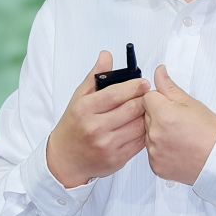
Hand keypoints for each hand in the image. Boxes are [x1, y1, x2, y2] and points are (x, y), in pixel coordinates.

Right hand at [46, 51, 150, 187]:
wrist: (66, 159)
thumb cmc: (73, 126)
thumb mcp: (79, 98)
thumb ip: (94, 76)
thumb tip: (106, 56)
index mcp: (85, 109)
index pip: (114, 94)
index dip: (133, 86)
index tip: (143, 82)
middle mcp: (95, 128)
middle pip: (131, 109)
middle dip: (144, 99)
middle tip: (149, 94)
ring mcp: (107, 145)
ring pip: (139, 126)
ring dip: (147, 116)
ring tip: (148, 109)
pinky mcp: (117, 158)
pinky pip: (140, 142)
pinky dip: (146, 132)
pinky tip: (143, 125)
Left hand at [142, 65, 215, 185]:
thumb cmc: (211, 133)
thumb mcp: (192, 103)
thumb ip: (169, 87)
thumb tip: (159, 72)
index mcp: (163, 114)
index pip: (147, 97)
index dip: (161, 100)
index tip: (173, 107)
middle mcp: (155, 134)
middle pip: (146, 116)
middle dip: (159, 116)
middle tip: (179, 123)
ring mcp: (154, 152)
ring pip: (148, 134)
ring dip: (158, 133)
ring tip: (180, 137)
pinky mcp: (156, 166)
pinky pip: (152, 152)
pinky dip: (161, 150)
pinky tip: (177, 149)